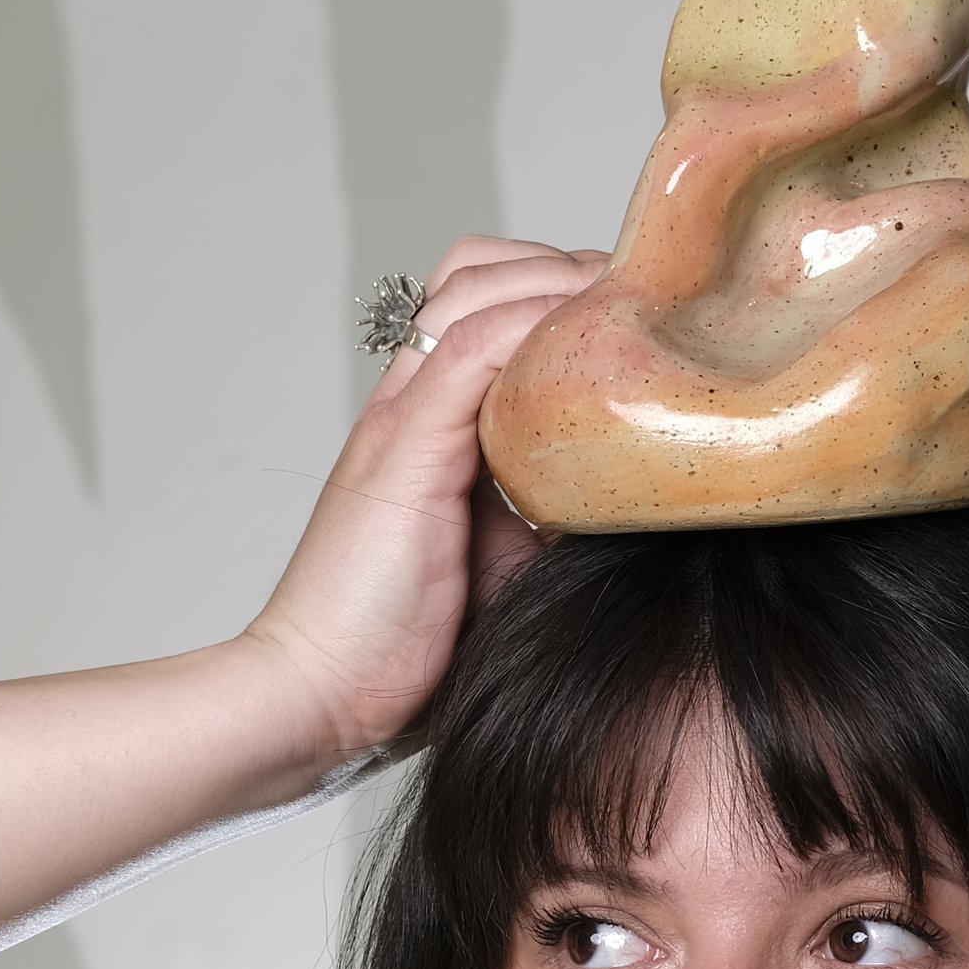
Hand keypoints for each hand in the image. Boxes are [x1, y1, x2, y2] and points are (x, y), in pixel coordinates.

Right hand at [237, 237, 603, 779]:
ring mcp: (402, 417)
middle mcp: (409, 403)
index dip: (559, 292)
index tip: (640, 317)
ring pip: (476, 289)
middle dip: (563, 268)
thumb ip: (559, 517)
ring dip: (560, 283)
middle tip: (645, 300)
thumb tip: (648, 506)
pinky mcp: (405, 447)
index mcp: (428, 424)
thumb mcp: (508, 563)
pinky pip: (473, 347)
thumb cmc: (405, 653)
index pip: (485, 305)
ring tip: (634, 306)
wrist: (320, 700)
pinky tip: (593, 344)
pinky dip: (536, 323)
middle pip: (477, 271)